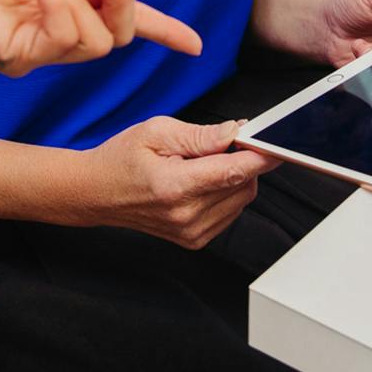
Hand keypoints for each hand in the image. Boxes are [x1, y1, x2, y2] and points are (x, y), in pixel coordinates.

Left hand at [0, 0, 201, 75]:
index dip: (162, 30)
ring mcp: (40, 48)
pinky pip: (65, 40)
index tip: (195, 44)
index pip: (120, 20)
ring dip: (84, 3)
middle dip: (124, 1)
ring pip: (98, 43)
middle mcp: (57, 28)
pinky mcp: (20, 59)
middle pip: (118, 34)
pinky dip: (61, 8)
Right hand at [83, 118, 277, 248]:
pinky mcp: (194, 240)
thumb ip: (200, 135)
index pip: (233, 172)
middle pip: (243, 185)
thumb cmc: (121, 159)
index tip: (275, 145)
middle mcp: (186, 216)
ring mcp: (191, 232)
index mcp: (174, 187)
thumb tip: (234, 133)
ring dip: (234, 177)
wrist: (96, 193)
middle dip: (242, 160)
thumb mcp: (156, 132)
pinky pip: (230, 212)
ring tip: (200, 164)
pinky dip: (226, 192)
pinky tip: (201, 181)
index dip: (260, 156)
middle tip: (219, 143)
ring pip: (241, 199)